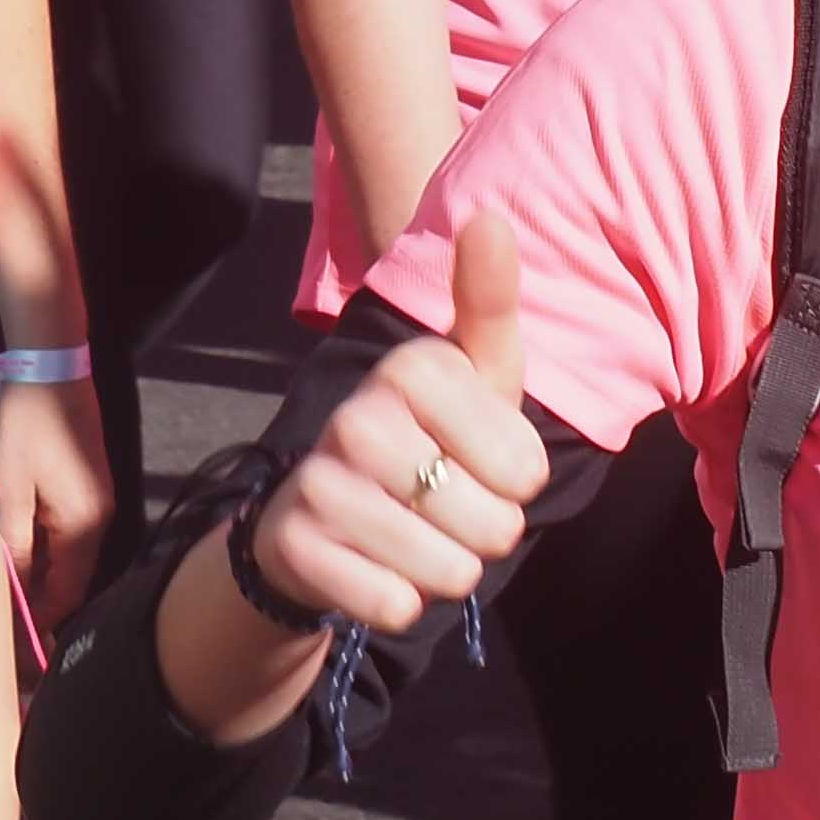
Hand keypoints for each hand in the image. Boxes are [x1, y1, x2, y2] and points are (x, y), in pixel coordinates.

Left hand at [0, 376, 115, 629]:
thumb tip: (13, 592)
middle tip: (3, 626)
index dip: (41, 621)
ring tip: (5, 594)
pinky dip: (46, 554)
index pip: (66, 591)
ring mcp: (98, 503)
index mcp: (83, 524)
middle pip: (72, 578)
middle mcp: (100, 519)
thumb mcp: (6, 488)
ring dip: (41, 578)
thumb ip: (13, 544)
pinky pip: (69, 536)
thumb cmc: (25, 427)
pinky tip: (19, 554)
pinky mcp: (89, 489)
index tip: (13, 647)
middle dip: (40, 604)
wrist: (51, 372)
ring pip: (69, 558)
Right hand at [241, 216, 551, 634]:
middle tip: (446, 504)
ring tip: (415, 534)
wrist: (322, 511)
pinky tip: (375, 568)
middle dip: (485, 533)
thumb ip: (489, 301)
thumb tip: (488, 215)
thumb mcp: (477, 372)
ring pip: (448, 571)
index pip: (526, 470)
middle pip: (492, 526)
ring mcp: (318, 481)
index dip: (519, 482)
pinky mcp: (292, 546)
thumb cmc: (431, 435)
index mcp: (413, 369)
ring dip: (446, 569)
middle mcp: (358, 416)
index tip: (482, 458)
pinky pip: (395, 604)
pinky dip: (399, 601)